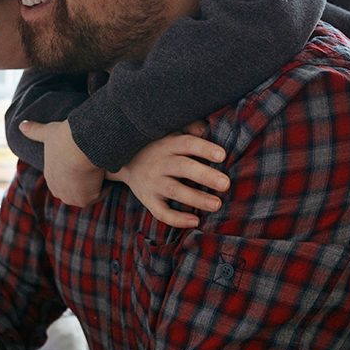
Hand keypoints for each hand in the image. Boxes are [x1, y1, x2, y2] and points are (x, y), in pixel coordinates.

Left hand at [19, 119, 106, 206]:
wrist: (79, 146)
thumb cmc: (64, 137)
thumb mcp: (48, 133)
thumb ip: (35, 131)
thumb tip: (21, 125)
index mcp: (50, 177)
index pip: (63, 179)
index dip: (75, 171)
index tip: (83, 160)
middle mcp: (57, 190)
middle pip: (75, 190)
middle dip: (84, 182)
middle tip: (94, 165)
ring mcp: (71, 197)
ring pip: (87, 193)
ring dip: (94, 185)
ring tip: (100, 169)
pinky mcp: (85, 200)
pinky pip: (99, 194)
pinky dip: (104, 186)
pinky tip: (106, 174)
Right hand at [109, 122, 227, 228]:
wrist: (124, 163)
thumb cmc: (158, 147)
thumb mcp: (170, 134)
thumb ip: (190, 129)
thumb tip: (209, 128)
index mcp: (168, 144)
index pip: (187, 144)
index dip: (204, 148)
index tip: (222, 155)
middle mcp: (159, 163)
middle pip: (183, 168)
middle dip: (205, 176)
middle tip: (226, 183)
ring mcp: (152, 183)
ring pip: (174, 191)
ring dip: (196, 198)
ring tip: (217, 204)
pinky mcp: (147, 200)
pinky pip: (161, 212)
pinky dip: (177, 219)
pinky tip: (195, 221)